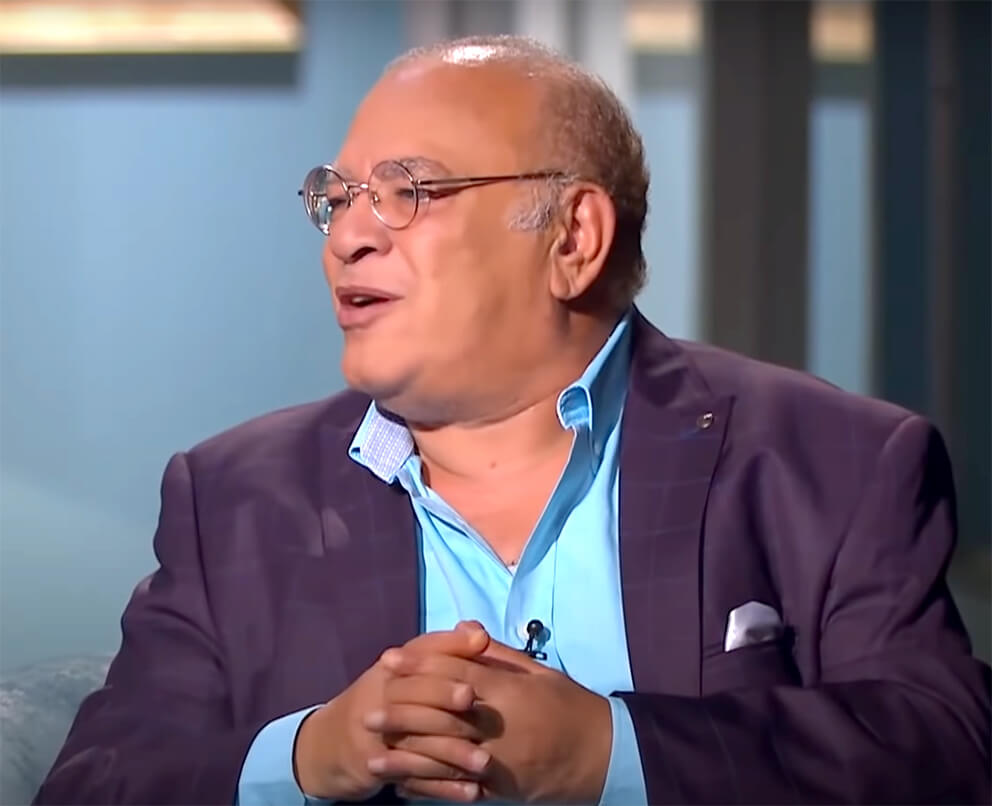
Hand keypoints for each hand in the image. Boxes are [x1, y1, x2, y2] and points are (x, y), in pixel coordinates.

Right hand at [294, 623, 492, 801]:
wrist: (330, 742)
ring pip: (417, 746)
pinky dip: (442, 788)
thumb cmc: (381, 698)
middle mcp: (381, 699)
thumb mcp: (406, 666)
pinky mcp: (377, 768)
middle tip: (482, 719)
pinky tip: (471, 793)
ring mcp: (376, 737)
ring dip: (453, 755)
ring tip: (485, 764)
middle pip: (415, 704)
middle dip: (448, 710)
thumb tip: (480, 632)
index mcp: (393, 669)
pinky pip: (413, 779)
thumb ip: (445, 648)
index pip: (418, 663)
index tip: (474, 679)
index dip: (446, 670)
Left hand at [372, 638, 612, 802]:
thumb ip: (500, 654)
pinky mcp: (501, 789)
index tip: (390, 660)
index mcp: (509, 691)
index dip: (420, 665)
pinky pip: (458, 789)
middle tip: (369, 710)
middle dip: (403, 712)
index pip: (456, 674)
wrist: (603, 755)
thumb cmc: (570, 706)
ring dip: (406, 757)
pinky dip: (428, 788)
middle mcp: (500, 725)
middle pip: (443, 716)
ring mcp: (499, 761)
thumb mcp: (540, 672)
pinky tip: (401, 787)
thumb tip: (466, 632)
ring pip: (444, 757)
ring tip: (373, 755)